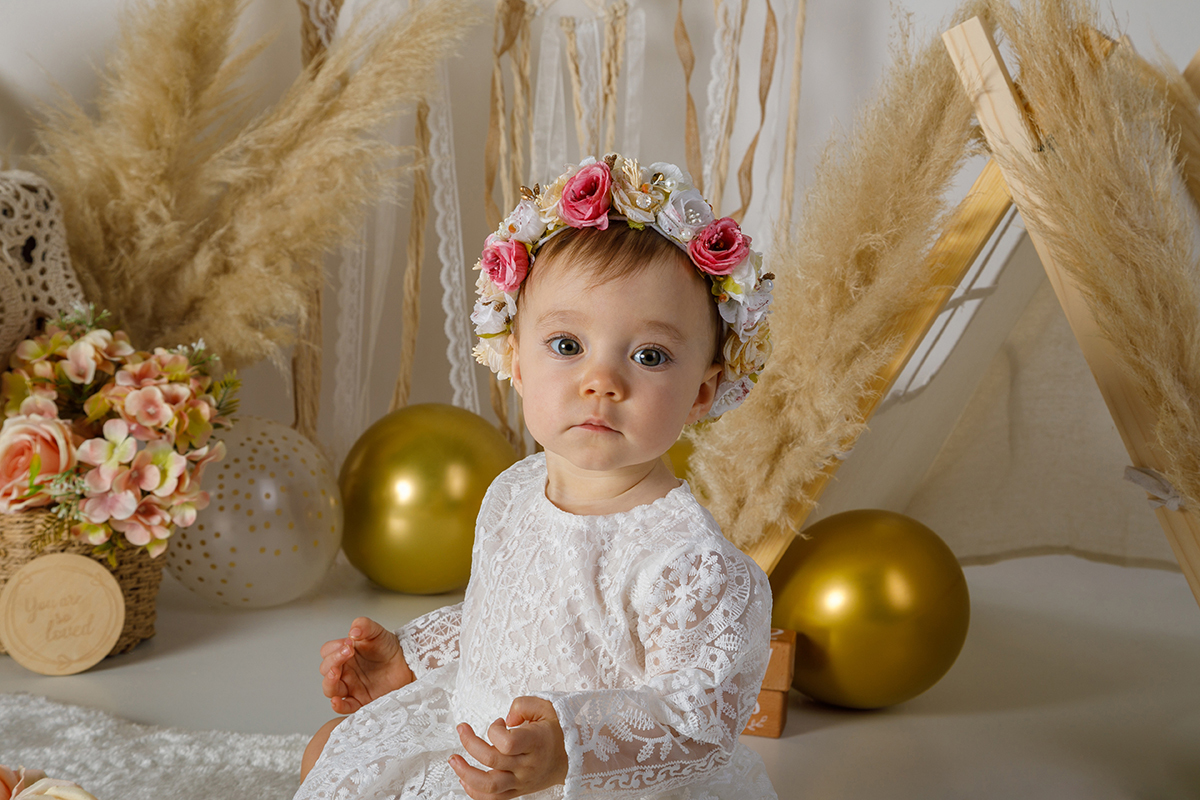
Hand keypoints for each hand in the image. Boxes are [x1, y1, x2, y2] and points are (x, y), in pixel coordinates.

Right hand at [319, 616, 414, 713]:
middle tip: (348, 652)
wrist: (407, 663)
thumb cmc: (389, 647)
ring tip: (335, 673)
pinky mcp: (361, 700)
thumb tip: (353, 631)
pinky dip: (338, 706)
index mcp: (344, 654)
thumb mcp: (377, 632)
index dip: (334, 648)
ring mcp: (351, 687)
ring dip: (329, 681)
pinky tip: (336, 701)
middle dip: (333, 661)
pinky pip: (345, 707)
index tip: (349, 644)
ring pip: (330, 688)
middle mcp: (344, 671)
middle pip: (326, 669)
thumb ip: (365, 626)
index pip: (327, 651)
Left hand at [448, 696, 567, 798]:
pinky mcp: (518, 791)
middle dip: (470, 744)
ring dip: (466, 773)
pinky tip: (464, 779)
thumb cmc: (557, 730)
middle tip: (461, 729)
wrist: (573, 758)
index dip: (495, 730)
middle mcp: (528, 765)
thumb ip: (523, 705)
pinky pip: (494, 799)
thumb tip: (506, 719)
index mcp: (536, 743)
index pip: (507, 742)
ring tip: (454, 760)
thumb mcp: (546, 706)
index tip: (497, 722)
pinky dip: (475, 793)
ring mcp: (522, 781)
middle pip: (492, 760)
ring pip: (490, 785)